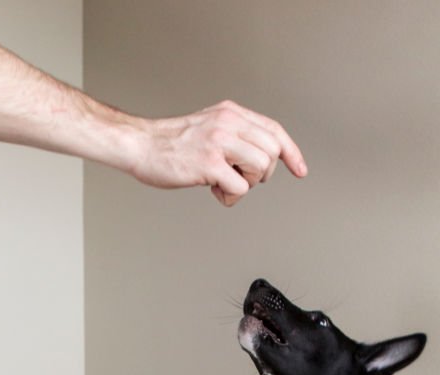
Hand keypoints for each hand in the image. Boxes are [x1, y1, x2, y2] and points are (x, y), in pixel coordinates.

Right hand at [130, 100, 306, 205]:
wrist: (140, 145)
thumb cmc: (171, 144)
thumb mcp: (209, 127)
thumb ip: (234, 136)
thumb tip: (261, 159)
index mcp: (230, 112)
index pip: (274, 130)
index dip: (291, 152)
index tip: (300, 170)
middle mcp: (228, 122)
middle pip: (272, 151)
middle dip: (263, 173)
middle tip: (240, 176)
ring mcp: (218, 142)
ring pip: (261, 168)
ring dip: (247, 184)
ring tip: (223, 182)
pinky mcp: (208, 163)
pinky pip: (240, 187)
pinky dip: (230, 196)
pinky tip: (213, 189)